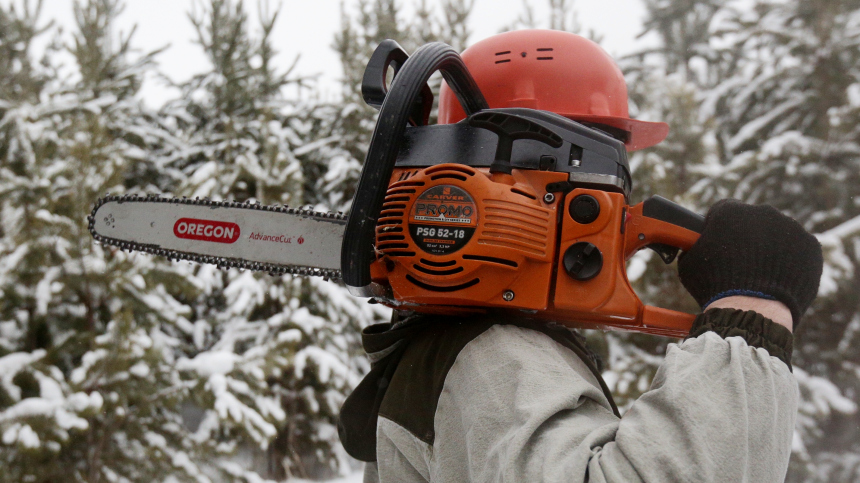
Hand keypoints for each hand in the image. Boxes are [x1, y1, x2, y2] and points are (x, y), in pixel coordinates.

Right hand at [678, 200, 822, 329]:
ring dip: (770, 248)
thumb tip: (692, 244)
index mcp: (730, 211)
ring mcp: (791, 228)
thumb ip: (693, 246)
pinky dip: (790, 261)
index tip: (718, 243)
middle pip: (753, 220)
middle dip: (747, 237)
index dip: (719, 227)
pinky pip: (798, 249)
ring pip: (778, 233)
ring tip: (760, 275)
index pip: (724, 210)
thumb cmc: (714, 286)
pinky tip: (779, 278)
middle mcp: (763, 212)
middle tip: (740, 263)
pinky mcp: (811, 246)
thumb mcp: (689, 264)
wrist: (752, 309)